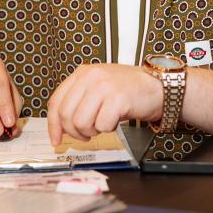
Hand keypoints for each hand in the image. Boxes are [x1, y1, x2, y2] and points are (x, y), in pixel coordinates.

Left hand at [47, 63, 162, 145]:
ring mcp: (104, 87)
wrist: (159, 86)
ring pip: (81, 123)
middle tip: (87, 135)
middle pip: (66, 115)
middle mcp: (91, 77)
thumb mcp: (99, 86)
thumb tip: (61, 125)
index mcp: (82, 73)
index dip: (53, 125)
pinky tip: (116, 120)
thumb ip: (79, 100)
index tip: (56, 139)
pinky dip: (108, 129)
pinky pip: (102, 126)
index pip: (56, 102)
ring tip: (103, 124)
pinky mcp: (117, 99)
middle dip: (75, 132)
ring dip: (92, 131)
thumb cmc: (130, 89)